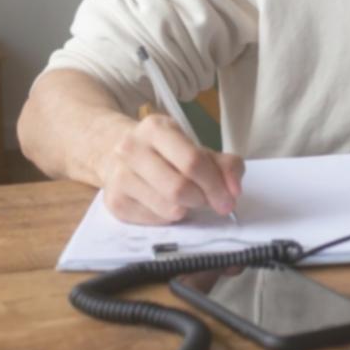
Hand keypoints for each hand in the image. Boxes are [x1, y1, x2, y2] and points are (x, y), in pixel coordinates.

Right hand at [97, 113, 244, 223]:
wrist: (115, 153)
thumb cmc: (164, 153)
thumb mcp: (195, 148)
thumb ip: (224, 165)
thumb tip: (234, 190)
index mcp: (156, 128)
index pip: (192, 161)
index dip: (215, 184)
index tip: (230, 198)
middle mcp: (131, 149)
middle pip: (179, 188)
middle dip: (202, 199)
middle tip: (209, 201)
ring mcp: (119, 176)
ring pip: (167, 208)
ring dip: (187, 210)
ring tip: (188, 201)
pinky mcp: (115, 202)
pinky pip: (154, 220)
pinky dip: (169, 218)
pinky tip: (167, 205)